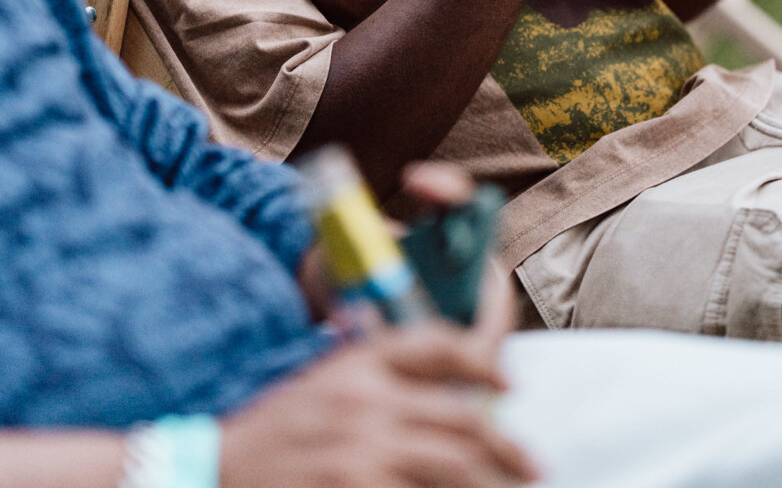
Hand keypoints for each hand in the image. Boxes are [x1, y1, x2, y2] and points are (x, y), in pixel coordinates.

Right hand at [220, 324, 538, 487]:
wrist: (215, 474)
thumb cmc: (274, 434)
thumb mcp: (323, 384)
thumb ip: (375, 376)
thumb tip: (442, 386)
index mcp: (358, 362)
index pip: (438, 342)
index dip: (483, 358)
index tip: (508, 381)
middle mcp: (366, 400)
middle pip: (461, 416)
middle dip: (505, 445)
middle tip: (531, 465)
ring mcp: (361, 451)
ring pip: (453, 465)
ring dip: (487, 481)